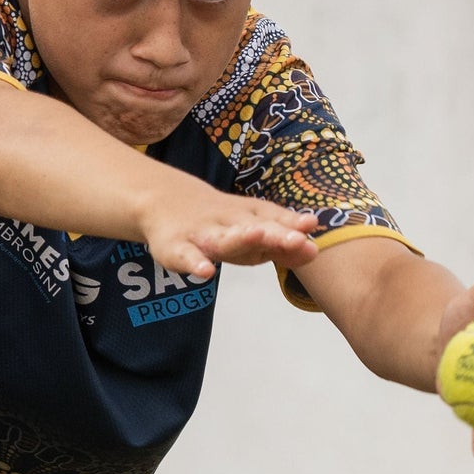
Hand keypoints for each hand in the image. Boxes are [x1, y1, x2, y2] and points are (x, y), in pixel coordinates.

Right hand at [139, 182, 319, 280]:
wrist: (159, 201)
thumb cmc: (214, 222)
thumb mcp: (247, 228)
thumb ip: (279, 243)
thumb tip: (314, 251)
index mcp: (244, 217)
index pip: (271, 219)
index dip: (291, 223)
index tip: (312, 225)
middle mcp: (226, 222)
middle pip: (253, 228)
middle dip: (276, 233)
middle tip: (299, 238)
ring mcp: (200, 235)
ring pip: (222, 238)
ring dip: (240, 238)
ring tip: (259, 237)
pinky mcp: (173, 248)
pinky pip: (183, 256)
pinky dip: (193, 263)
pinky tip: (206, 273)